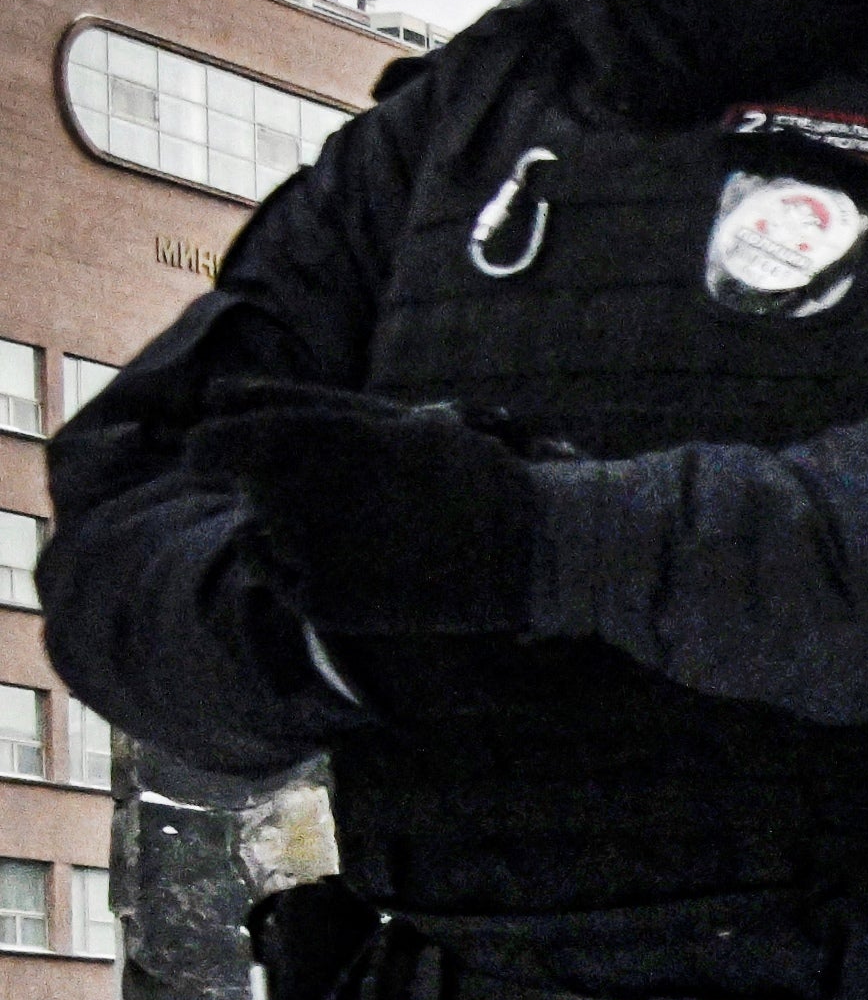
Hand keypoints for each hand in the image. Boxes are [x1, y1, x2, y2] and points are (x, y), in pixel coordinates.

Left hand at [191, 390, 542, 641]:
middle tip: (358, 495)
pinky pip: (276, 576)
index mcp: (302, 441)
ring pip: (261, 533)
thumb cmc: (458, 468)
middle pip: (247, 492)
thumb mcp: (381, 417)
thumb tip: (212, 395)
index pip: (206, 448)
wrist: (529, 547)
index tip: (242, 457)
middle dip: (281, 488)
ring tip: (371, 527)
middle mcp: (292, 498)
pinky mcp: (322, 604)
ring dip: (296, 526)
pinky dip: (301, 566)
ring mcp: (306, 556)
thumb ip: (290, 402)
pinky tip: (357, 557)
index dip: (220, 450)